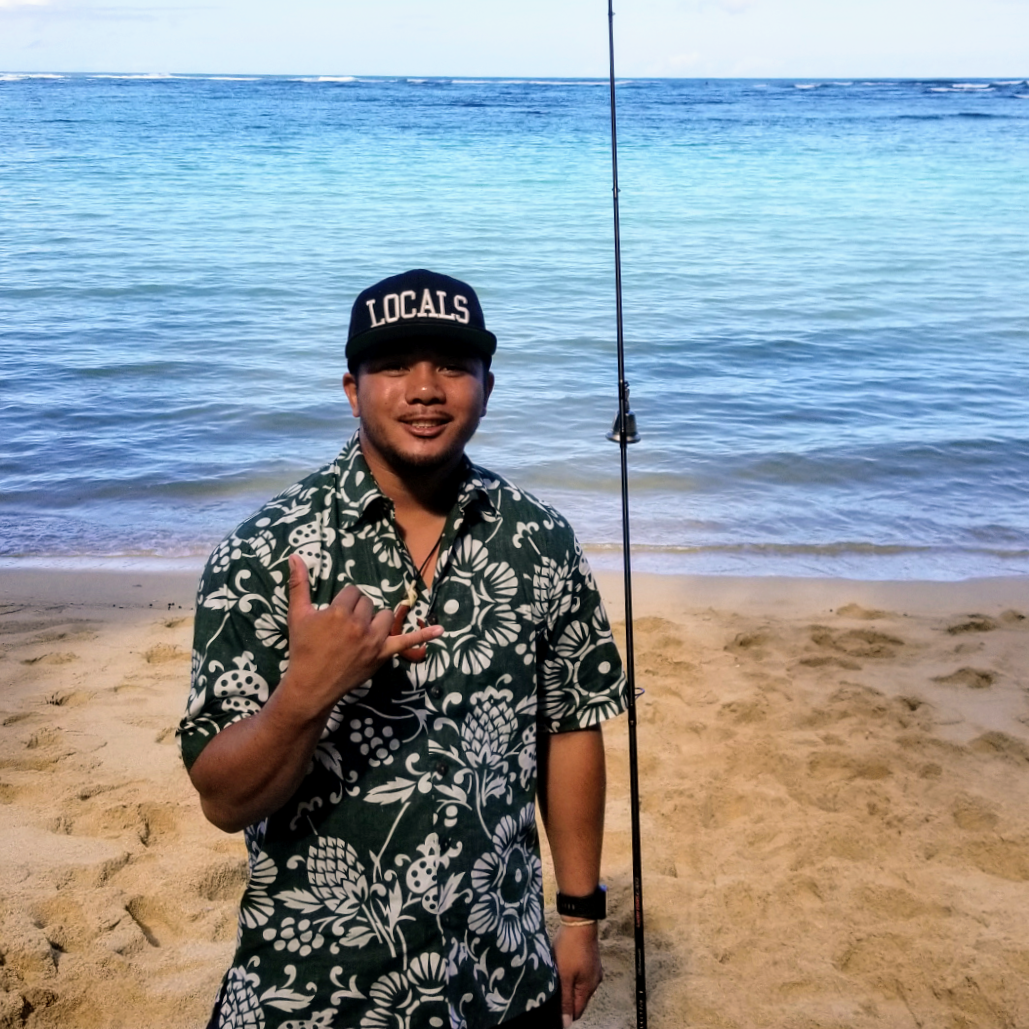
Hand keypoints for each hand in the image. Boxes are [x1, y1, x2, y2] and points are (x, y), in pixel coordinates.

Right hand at [282, 554, 442, 717]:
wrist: (311, 685)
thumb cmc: (303, 649)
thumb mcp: (298, 615)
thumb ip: (299, 585)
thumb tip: (295, 556)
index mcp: (340, 612)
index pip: (353, 592)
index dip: (343, 602)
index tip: (335, 616)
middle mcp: (359, 624)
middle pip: (368, 603)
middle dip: (358, 611)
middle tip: (343, 629)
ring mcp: (374, 640)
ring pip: (386, 616)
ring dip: (377, 620)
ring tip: (362, 631)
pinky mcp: (383, 654)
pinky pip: (407, 641)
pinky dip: (424, 636)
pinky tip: (441, 630)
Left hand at [554, 921, 601, 1025]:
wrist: (579, 922)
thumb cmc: (570, 949)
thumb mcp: (564, 976)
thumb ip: (565, 1000)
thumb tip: (566, 1023)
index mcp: (588, 988)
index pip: (577, 1012)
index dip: (564, 1013)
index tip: (552, 1007)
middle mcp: (594, 981)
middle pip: (578, 999)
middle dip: (566, 999)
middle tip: (552, 991)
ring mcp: (593, 969)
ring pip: (579, 986)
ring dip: (568, 985)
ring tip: (556, 978)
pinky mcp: (590, 960)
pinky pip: (580, 974)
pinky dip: (571, 975)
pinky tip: (563, 967)